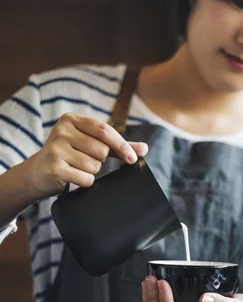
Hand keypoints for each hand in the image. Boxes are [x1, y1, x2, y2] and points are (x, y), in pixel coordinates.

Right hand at [28, 113, 147, 197]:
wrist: (38, 173)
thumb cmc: (70, 155)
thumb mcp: (92, 144)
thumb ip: (118, 145)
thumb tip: (145, 148)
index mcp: (71, 120)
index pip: (104, 130)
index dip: (121, 145)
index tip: (132, 158)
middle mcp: (61, 131)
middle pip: (102, 150)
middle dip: (100, 160)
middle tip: (84, 160)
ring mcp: (56, 149)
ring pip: (95, 165)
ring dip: (91, 171)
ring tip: (76, 167)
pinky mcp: (54, 168)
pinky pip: (86, 178)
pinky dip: (85, 182)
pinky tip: (72, 177)